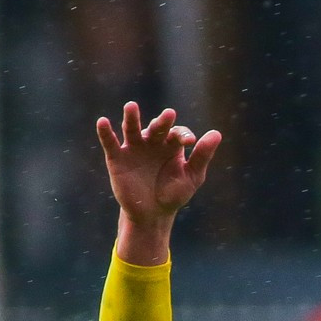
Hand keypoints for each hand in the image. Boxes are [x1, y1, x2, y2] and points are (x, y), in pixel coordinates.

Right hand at [97, 101, 220, 264]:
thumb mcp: (192, 176)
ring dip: (131, 118)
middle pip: (157, 128)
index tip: (190, 142)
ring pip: (132, 129)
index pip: (178, 133)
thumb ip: (202, 156)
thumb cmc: (174, 193)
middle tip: (169, 115)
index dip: (184, 136)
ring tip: (131, 106)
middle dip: (162, 122)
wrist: (152, 214)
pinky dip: (105, 132)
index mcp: (171, 145)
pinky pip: (110, 142)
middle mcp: (152, 142)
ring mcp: (134, 148)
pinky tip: (103, 122)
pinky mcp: (116, 157)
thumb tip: (217, 133)